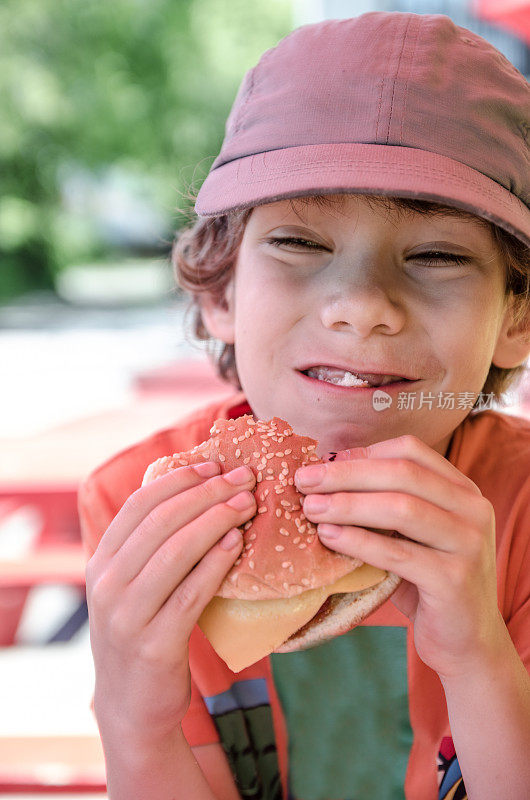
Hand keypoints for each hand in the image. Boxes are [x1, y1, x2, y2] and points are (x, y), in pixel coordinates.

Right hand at [85, 462, 256, 745]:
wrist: (132, 705)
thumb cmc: (144, 631)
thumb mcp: (133, 585)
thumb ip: (152, 546)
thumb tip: (198, 493)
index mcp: (101, 562)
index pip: (138, 504)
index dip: (178, 479)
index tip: (214, 465)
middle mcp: (106, 584)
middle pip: (160, 521)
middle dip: (206, 493)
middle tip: (244, 477)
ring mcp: (126, 616)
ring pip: (175, 551)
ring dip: (216, 520)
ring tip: (247, 503)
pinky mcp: (154, 644)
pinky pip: (191, 593)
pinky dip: (215, 562)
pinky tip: (237, 543)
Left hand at [294, 435, 503, 680]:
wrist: (466, 642)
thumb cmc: (426, 582)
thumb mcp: (411, 535)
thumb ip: (384, 503)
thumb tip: (325, 474)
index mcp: (462, 490)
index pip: (410, 451)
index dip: (362, 453)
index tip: (321, 463)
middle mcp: (474, 509)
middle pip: (402, 473)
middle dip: (346, 474)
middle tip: (303, 480)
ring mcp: (468, 543)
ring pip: (401, 508)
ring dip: (348, 504)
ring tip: (310, 508)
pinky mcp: (455, 579)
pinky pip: (397, 553)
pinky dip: (358, 541)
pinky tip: (328, 536)